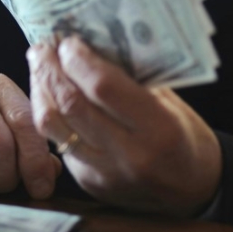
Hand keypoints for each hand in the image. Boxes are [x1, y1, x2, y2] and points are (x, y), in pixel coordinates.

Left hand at [27, 37, 221, 215]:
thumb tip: (89, 42)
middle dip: (50, 69)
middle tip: (42, 47)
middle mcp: (128, 155)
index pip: (103, 87)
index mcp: (158, 129)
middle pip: (71, 105)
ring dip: (40, 90)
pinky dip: (49, 112)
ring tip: (39, 67)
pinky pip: (57, 142)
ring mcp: (105, 173)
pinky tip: (49, 94)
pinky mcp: (88, 182)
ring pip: (52, 126)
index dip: (78, 59)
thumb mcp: (170, 102)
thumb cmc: (184, 135)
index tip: (68, 40)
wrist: (193, 191)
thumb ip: (132, 77)